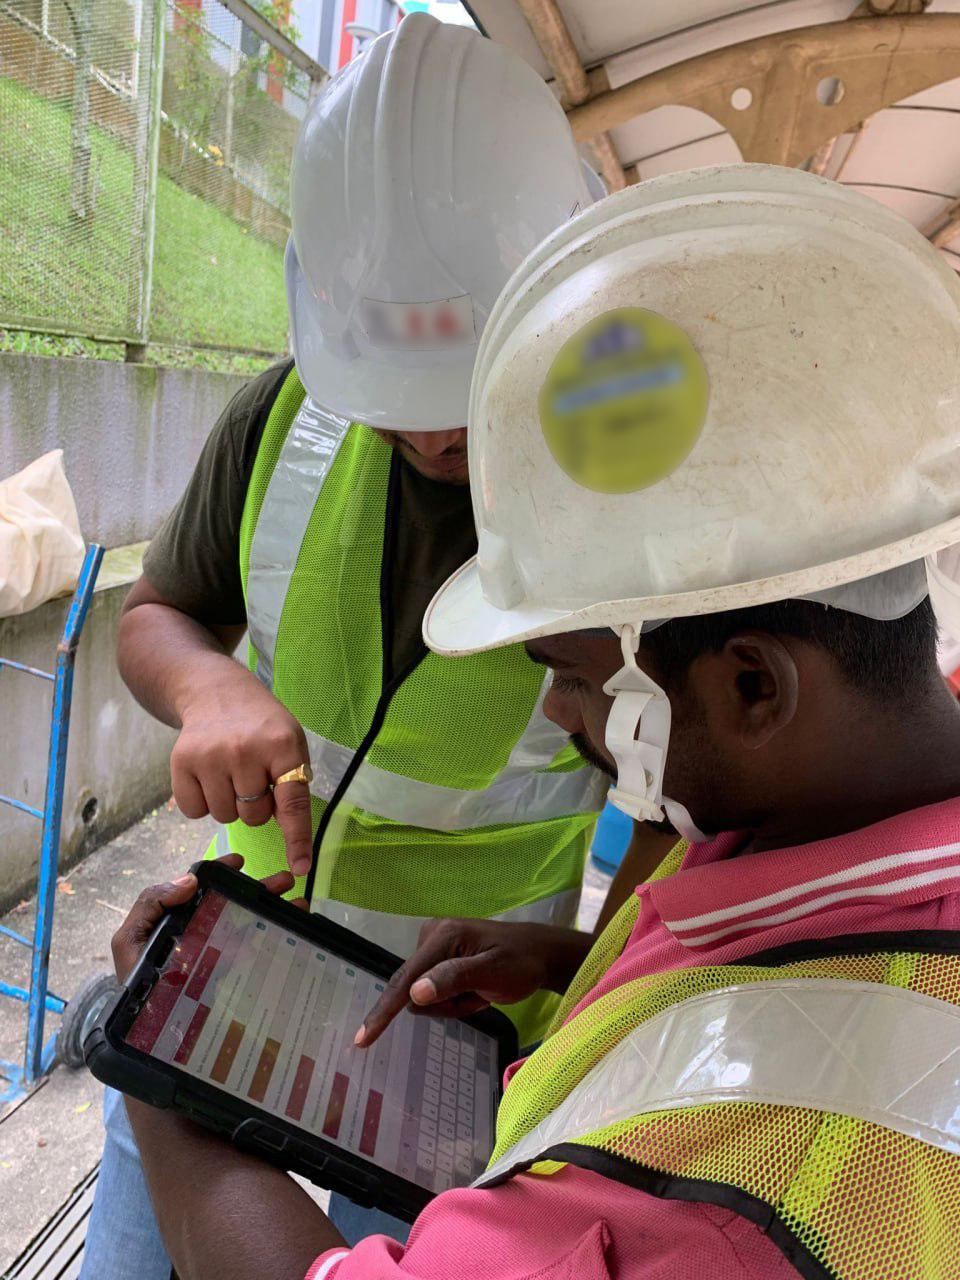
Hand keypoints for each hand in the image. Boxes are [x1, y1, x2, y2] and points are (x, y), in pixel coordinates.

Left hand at [112, 854, 299, 982]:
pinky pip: (255, 947)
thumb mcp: (130, 940)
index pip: (202, 886)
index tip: (241, 861)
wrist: (145, 1029)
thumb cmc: (136, 981)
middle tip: (285, 880)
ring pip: (250, 920)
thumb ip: (150, 905)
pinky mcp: (230, 970)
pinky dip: (275, 935)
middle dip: (260, 886)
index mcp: (177, 916)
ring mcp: (217, 949)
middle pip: (233, 900)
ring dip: (274, 908)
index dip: (221, 871)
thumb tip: (189, 880)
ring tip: (299, 903)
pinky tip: (291, 930)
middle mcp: (200, 928)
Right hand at [170, 668, 313, 876]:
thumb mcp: (289, 741)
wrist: (215, 691)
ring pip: (224, 817)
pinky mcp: (181, 762)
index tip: (301, 867)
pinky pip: (194, 811)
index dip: (298, 839)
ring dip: (229, 804)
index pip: (293, 802)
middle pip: (254, 817)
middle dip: (256, 805)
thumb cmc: (260, 725)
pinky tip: (208, 775)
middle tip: (252, 774)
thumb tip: (289, 835)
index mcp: (282, 745)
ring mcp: (210, 756)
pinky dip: (202, 802)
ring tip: (230, 771)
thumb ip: (292, 784)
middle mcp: (245, 750)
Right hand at [354, 918, 592, 1046]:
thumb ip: (454, 980)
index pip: (405, 979)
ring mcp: (434, 945)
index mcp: (442, 935)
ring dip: (452, 1003)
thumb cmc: (521, 963)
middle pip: (415, 992)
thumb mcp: (493, 974)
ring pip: (424, 997)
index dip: (384, 1011)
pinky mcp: (439, 957)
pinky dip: (455, 999)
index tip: (362, 1039)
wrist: (540, 955)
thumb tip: (414, 993)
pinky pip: (433, 993)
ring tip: (480, 993)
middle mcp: (431, 935)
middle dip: (446, 1004)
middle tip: (479, 998)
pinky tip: (476, 990)